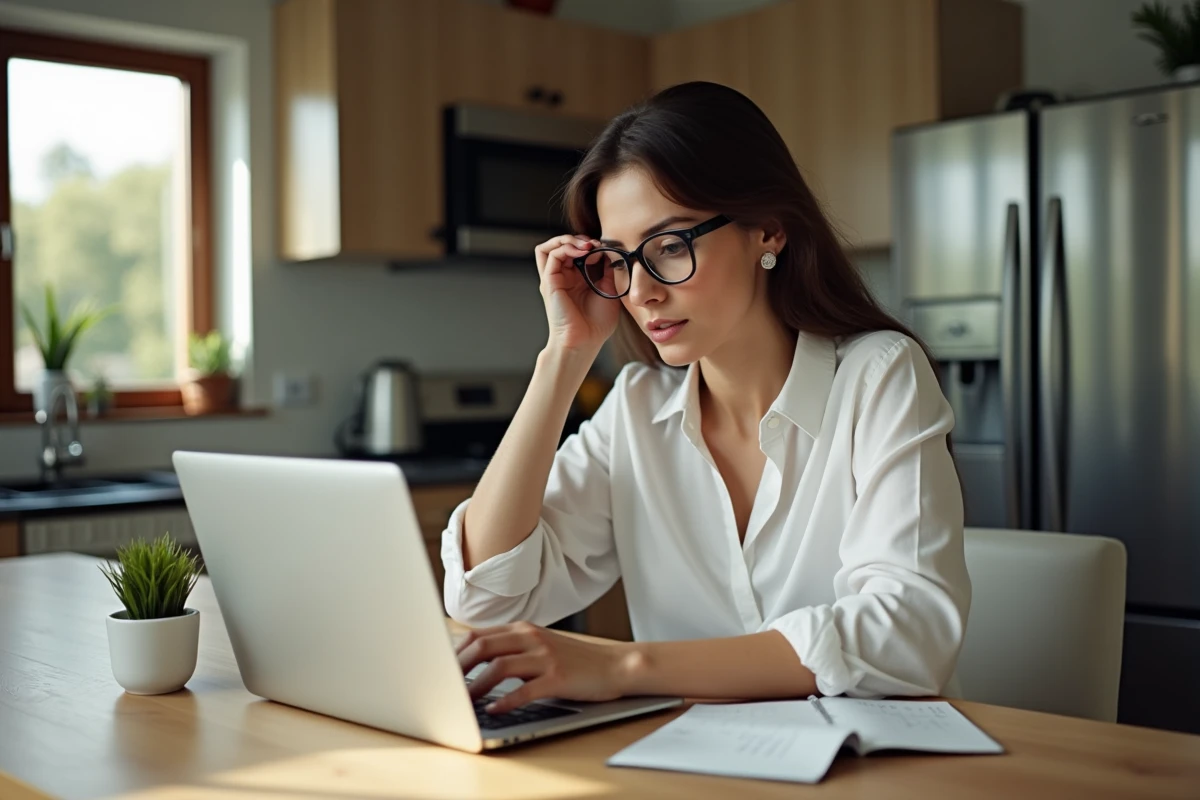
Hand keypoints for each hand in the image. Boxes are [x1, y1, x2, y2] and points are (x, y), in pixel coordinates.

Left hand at [457, 621, 633, 713]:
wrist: (614, 665)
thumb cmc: (575, 660)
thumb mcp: (540, 645)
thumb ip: (512, 648)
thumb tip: (476, 660)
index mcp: (524, 629)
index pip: (479, 635)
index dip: (456, 652)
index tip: (441, 669)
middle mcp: (531, 638)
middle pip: (483, 646)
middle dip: (459, 667)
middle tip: (444, 685)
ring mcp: (545, 656)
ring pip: (500, 666)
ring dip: (477, 685)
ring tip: (463, 701)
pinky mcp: (558, 677)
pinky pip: (525, 689)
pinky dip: (505, 700)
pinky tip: (494, 709)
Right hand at [535, 235, 620, 354]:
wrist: (585, 342)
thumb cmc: (596, 324)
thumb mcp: (608, 291)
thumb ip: (607, 271)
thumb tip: (610, 252)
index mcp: (575, 280)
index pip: (575, 252)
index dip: (589, 245)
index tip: (605, 248)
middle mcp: (562, 277)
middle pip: (559, 246)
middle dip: (577, 239)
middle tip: (594, 243)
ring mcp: (554, 279)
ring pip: (549, 247)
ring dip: (567, 239)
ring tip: (585, 245)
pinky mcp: (549, 282)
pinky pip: (551, 254)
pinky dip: (566, 247)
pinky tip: (582, 252)